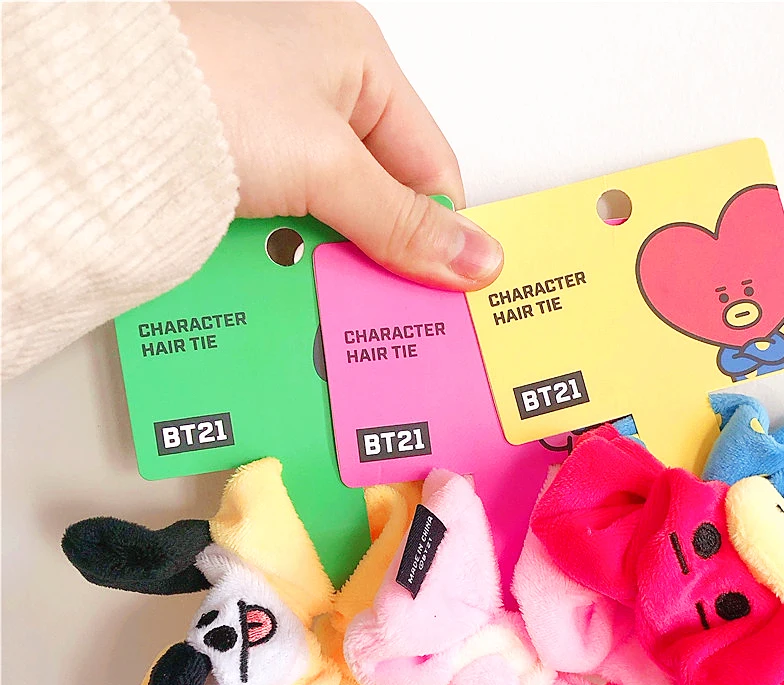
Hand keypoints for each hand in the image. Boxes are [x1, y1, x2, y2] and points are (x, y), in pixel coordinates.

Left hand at [173, 1, 502, 289]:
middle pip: (379, 195)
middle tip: (388, 308)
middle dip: (382, 254)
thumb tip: (476, 260)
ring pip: (329, 215)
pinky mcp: (229, 161)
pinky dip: (286, 256)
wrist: (90, 115)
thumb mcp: (330, 165)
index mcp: (358, 61)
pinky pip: (283, 221)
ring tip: (328, 296)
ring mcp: (269, 126)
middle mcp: (315, 86)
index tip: (444, 293)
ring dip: (330, 261)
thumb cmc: (205, 91)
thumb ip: (404, 221)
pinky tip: (283, 279)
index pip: (430, 165)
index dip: (440, 232)